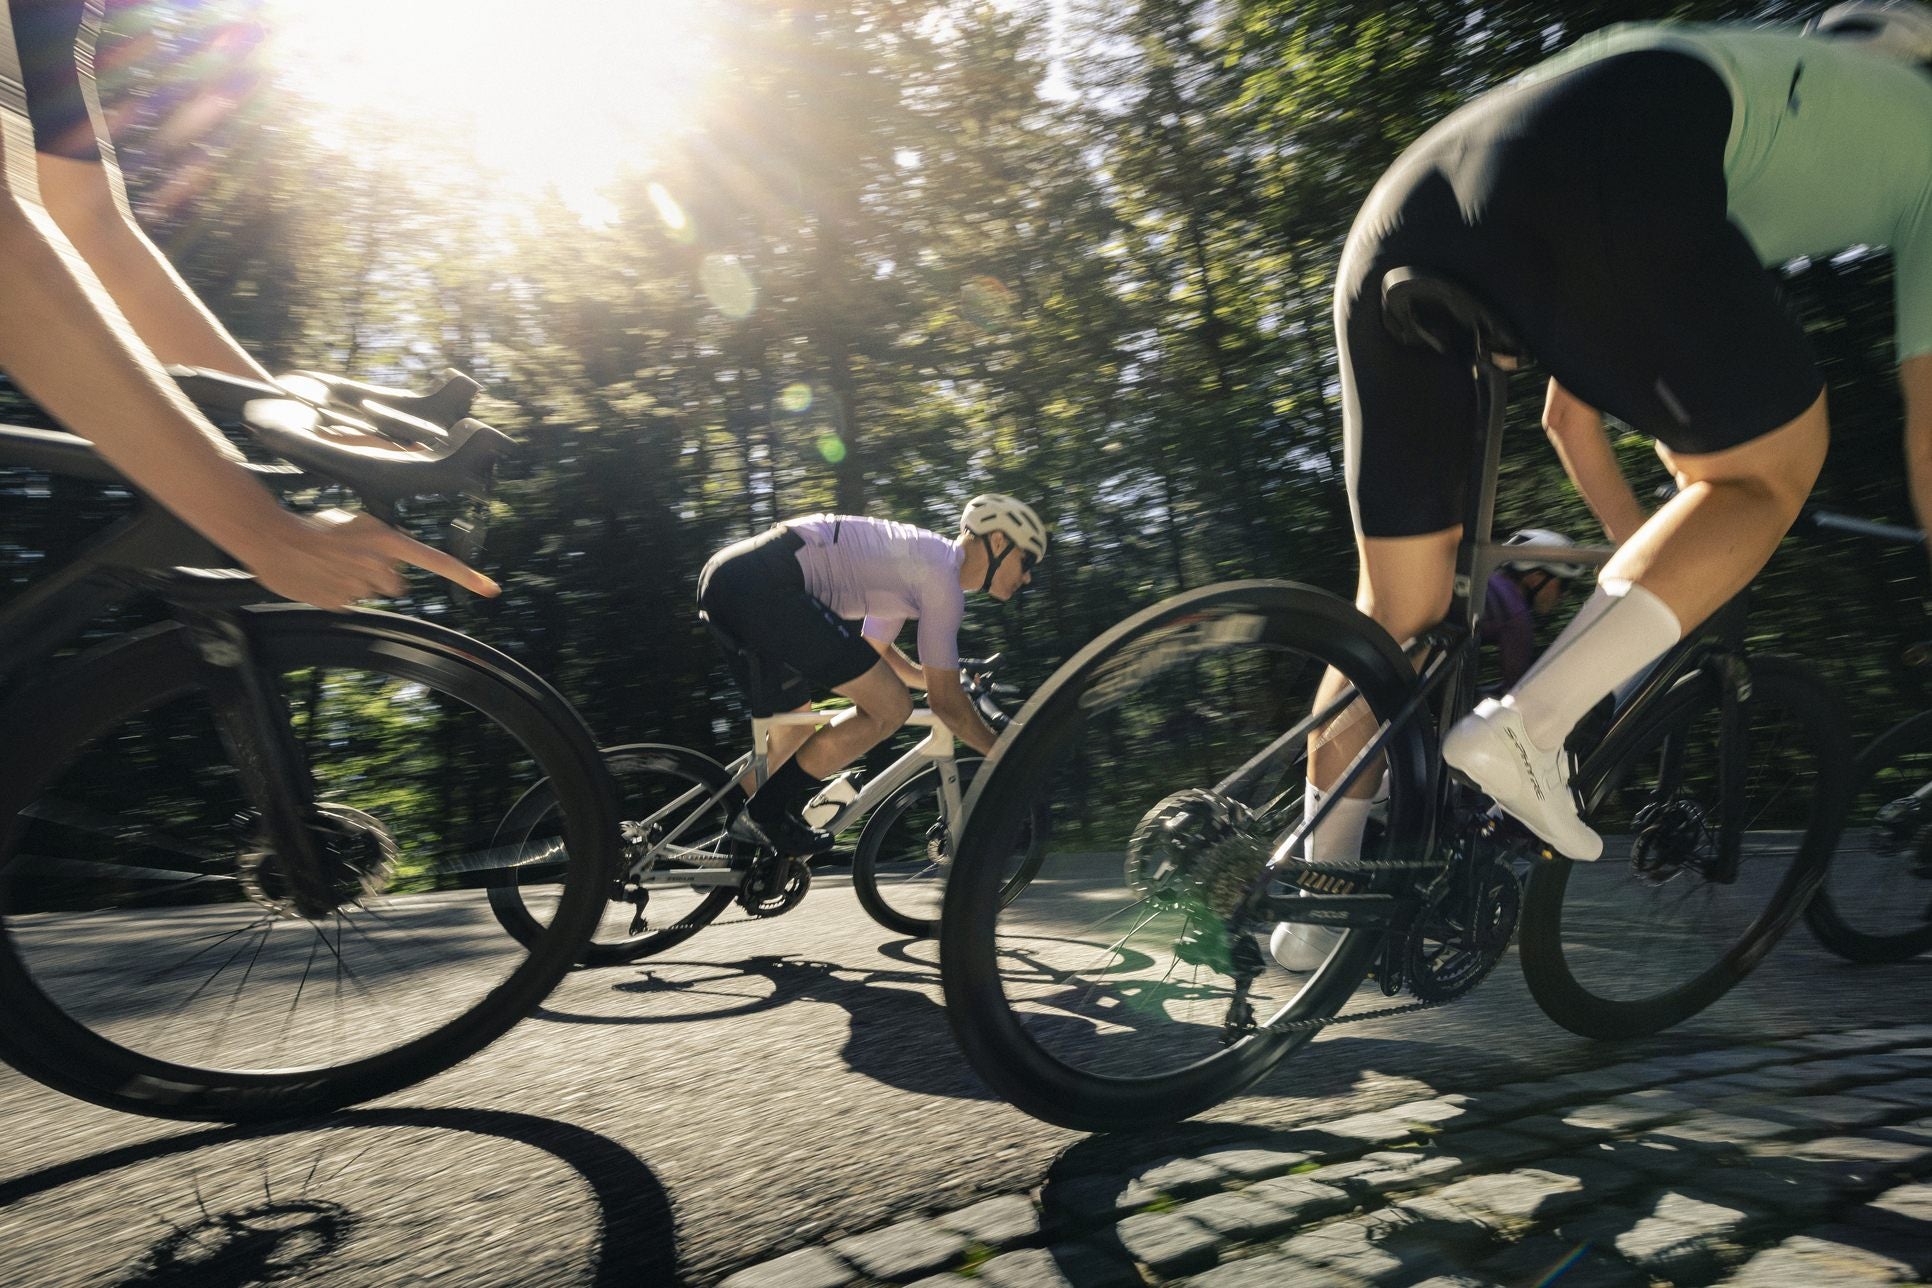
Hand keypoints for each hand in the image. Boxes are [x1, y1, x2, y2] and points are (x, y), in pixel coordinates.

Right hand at [231, 508, 500, 609]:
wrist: (272, 536)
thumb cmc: (313, 525)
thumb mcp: (356, 524)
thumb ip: (382, 548)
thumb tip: (394, 577)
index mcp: (387, 540)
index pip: (437, 560)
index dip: (467, 577)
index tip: (491, 589)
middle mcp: (379, 565)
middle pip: (396, 585)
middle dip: (381, 577)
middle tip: (353, 560)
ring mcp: (359, 586)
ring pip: (370, 595)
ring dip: (357, 585)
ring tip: (331, 566)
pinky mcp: (338, 603)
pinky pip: (347, 604)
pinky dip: (336, 596)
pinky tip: (320, 578)